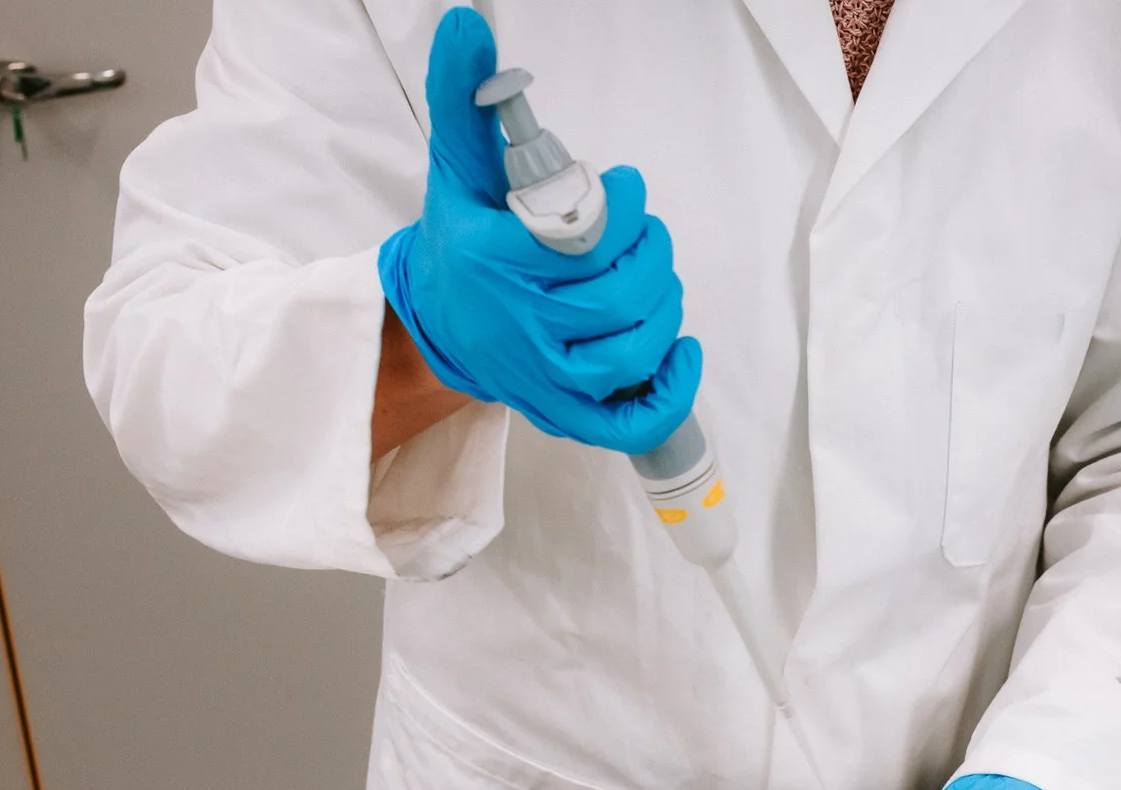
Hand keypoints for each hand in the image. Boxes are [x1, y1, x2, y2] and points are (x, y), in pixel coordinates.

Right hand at [377, 8, 698, 453]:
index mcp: (495, 262)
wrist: (440, 320)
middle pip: (618, 297)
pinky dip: (670, 388)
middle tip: (647, 233)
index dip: (623, 209)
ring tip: (658, 276)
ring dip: (664, 307)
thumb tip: (467, 22)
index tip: (627, 188)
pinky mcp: (567, 414)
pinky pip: (633, 419)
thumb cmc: (465, 241)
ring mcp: (545, 378)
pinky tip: (681, 347)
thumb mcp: (459, 165)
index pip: (581, 240)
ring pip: (632, 349)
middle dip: (651, 254)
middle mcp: (519, 327)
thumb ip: (465, 94)